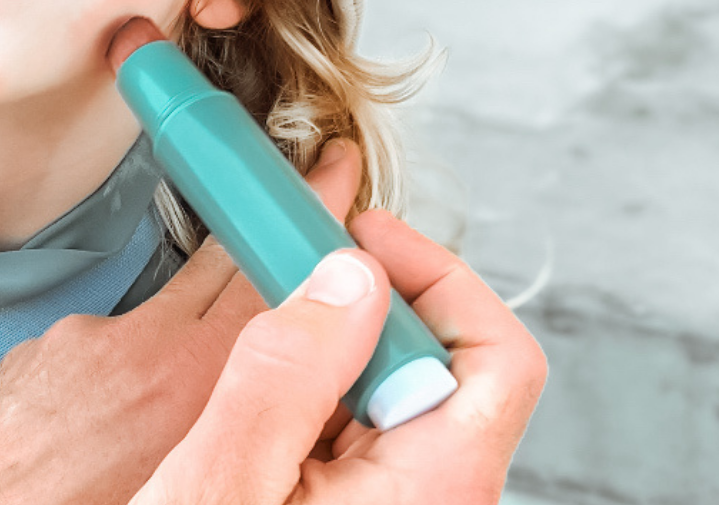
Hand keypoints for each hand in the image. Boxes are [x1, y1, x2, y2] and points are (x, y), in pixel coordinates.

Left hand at [0, 140, 364, 504]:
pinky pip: (111, 328)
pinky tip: (130, 384)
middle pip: (223, 264)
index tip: (330, 179)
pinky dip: (134, 341)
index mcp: (189, 382)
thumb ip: (234, 420)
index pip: (267, 280)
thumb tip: (277, 405)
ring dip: (204, 291)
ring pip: (169, 296)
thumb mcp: (186, 477)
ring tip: (228, 305)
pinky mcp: (48, 344)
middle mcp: (141, 344)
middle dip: (265, 225)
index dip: (306, 227)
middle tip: (301, 186)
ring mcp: (90, 337)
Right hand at [133, 207, 548, 504]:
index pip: (498, 359)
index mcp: (429, 498)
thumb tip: (346, 278)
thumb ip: (287, 373)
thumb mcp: (220, 482)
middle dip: (367, 308)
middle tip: (295, 273)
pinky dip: (319, 391)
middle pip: (448, 364)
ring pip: (401, 394)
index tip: (358, 239)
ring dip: (337, 349)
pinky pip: (364, 430)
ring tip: (270, 340)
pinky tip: (265, 398)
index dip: (436, 277)